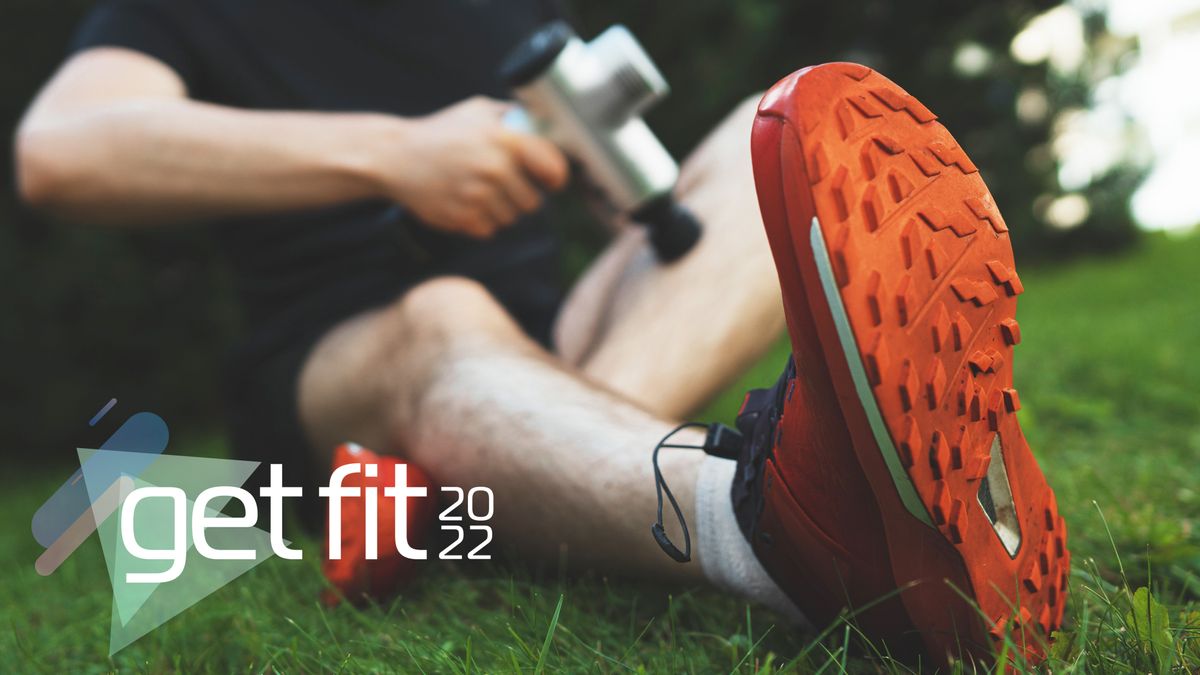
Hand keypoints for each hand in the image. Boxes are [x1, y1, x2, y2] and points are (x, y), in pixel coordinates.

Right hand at [376, 97, 568, 237]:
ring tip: (478, 191)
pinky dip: (480, 221)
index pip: (554, 170)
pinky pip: (489, 229)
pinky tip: (464, 202)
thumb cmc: (441, 132)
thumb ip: (514, 118)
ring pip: (511, 218)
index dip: (555, 179)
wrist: (395, 156)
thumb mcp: (478, 111)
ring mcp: (479, 195)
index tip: (551, 183)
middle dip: (521, 197)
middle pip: (533, 202)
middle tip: (502, 186)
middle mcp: (496, 168)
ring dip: (500, 210)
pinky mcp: (463, 217)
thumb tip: (548, 127)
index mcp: (507, 139)